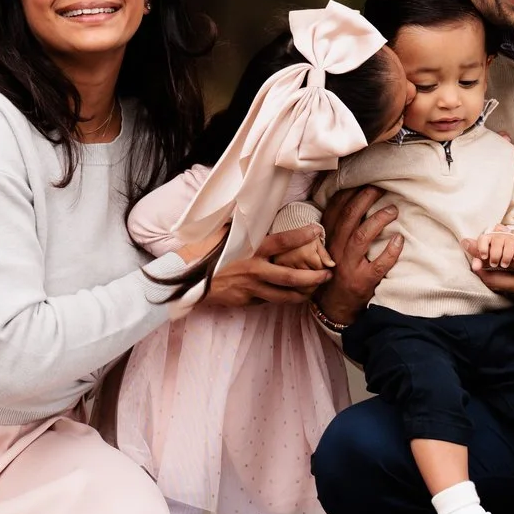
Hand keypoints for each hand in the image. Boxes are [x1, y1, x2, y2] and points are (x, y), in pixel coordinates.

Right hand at [199, 223, 331, 308]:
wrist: (184, 279)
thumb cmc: (202, 252)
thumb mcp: (223, 234)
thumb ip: (243, 228)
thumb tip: (255, 211)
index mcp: (250, 249)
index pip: (282, 242)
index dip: (302, 236)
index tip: (317, 231)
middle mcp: (253, 270)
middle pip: (291, 277)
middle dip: (314, 277)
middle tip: (328, 274)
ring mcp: (250, 289)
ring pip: (284, 296)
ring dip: (303, 293)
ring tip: (316, 289)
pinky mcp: (245, 301)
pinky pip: (268, 300)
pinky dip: (280, 298)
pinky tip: (289, 295)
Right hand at [312, 184, 403, 326]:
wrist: (334, 306)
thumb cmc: (337, 270)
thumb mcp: (333, 246)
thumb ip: (340, 225)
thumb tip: (355, 196)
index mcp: (329, 239)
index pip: (335, 210)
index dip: (350, 193)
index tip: (364, 181)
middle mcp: (336, 250)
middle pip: (349, 218)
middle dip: (365, 199)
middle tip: (381, 188)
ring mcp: (349, 266)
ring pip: (361, 237)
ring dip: (378, 220)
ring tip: (393, 210)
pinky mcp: (363, 282)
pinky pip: (378, 265)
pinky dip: (390, 252)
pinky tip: (399, 240)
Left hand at [468, 227, 513, 315]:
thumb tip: (501, 231)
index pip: (499, 257)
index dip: (481, 249)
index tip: (469, 242)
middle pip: (492, 279)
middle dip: (478, 267)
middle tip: (471, 255)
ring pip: (500, 289)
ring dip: (488, 276)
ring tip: (481, 262)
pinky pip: (512, 293)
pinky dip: (502, 283)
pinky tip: (500, 272)